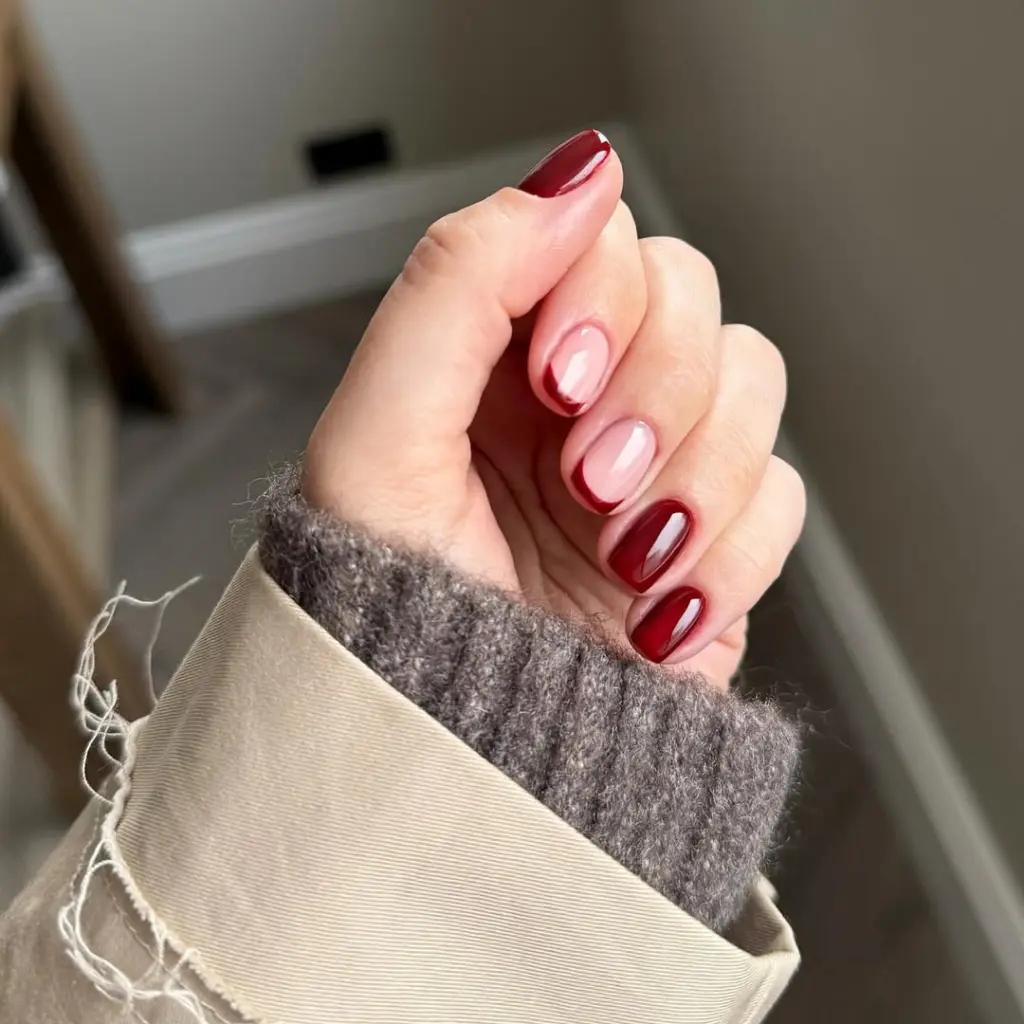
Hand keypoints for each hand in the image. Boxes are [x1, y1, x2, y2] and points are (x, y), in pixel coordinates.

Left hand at [304, 130, 804, 689]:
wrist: (461, 755)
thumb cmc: (389, 612)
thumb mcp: (375, 439)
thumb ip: (454, 286)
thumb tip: (580, 173)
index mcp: (502, 353)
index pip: (600, 239)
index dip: (600, 290)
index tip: (558, 378)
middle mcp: (588, 393)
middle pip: (692, 295)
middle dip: (653, 391)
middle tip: (588, 481)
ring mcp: (661, 460)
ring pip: (753, 385)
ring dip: (694, 474)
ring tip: (620, 552)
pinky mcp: (716, 534)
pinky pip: (783, 495)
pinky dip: (727, 552)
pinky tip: (656, 603)